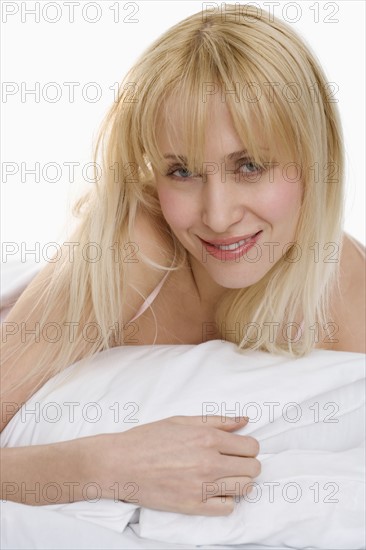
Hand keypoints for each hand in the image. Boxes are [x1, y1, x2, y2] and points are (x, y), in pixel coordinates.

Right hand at [96, 415, 259, 515]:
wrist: (120, 463)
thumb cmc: (148, 439)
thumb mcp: (182, 421)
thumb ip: (217, 421)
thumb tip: (244, 420)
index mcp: (207, 437)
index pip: (251, 447)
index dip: (248, 447)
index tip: (238, 448)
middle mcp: (209, 462)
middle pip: (253, 468)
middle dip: (246, 463)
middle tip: (232, 462)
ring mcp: (202, 486)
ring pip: (245, 488)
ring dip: (239, 481)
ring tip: (224, 476)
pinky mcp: (192, 506)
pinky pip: (227, 508)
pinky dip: (225, 500)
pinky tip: (213, 491)